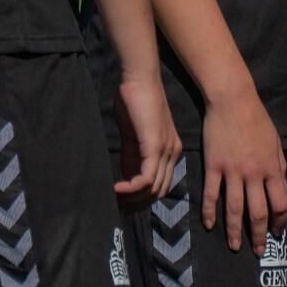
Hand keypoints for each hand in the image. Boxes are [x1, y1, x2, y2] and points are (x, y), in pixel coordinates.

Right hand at [114, 76, 182, 205]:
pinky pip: (147, 178)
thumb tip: (128, 177)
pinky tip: (116, 189)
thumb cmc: (134, 102)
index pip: (161, 186)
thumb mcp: (134, 136)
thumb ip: (133, 156)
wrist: (139, 79)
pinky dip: (131, 188)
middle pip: (158, 192)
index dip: (142, 199)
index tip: (123, 204)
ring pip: (153, 189)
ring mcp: (166, 150)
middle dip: (136, 204)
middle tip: (116, 207)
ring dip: (132, 199)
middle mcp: (173, 153)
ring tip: (114, 199)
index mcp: (170, 151)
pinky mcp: (155, 146)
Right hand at [200, 83, 286, 252]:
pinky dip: (210, 212)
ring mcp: (232, 170)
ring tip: (235, 246)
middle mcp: (254, 173)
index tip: (275, 231)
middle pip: (258, 212)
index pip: (279, 203)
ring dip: (235, 231)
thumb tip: (282, 184)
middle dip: (258, 235)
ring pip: (235, 208)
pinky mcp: (214, 165)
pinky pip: (212, 194)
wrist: (232, 99)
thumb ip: (279, 164)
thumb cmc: (256, 119)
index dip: (278, 221)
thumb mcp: (276, 141)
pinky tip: (209, 225)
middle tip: (257, 251)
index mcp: (272, 167)